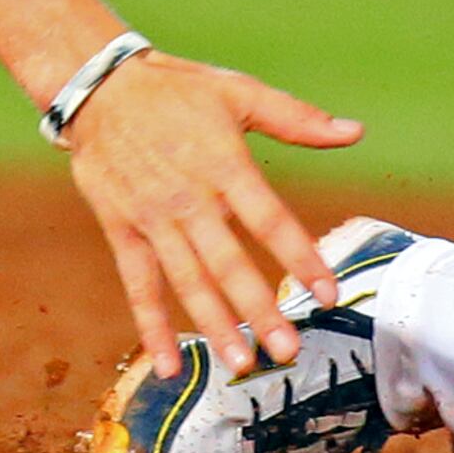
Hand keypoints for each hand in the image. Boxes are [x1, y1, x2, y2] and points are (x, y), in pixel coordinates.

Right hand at [62, 51, 362, 374]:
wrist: (97, 87)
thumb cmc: (178, 89)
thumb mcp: (239, 93)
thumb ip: (297, 119)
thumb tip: (355, 132)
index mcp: (224, 164)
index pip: (270, 219)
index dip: (300, 257)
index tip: (329, 292)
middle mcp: (189, 198)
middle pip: (229, 263)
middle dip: (259, 310)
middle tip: (287, 350)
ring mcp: (152, 218)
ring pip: (187, 281)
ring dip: (214, 325)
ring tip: (241, 363)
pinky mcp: (121, 229)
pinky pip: (138, 284)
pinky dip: (151, 325)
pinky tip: (167, 366)